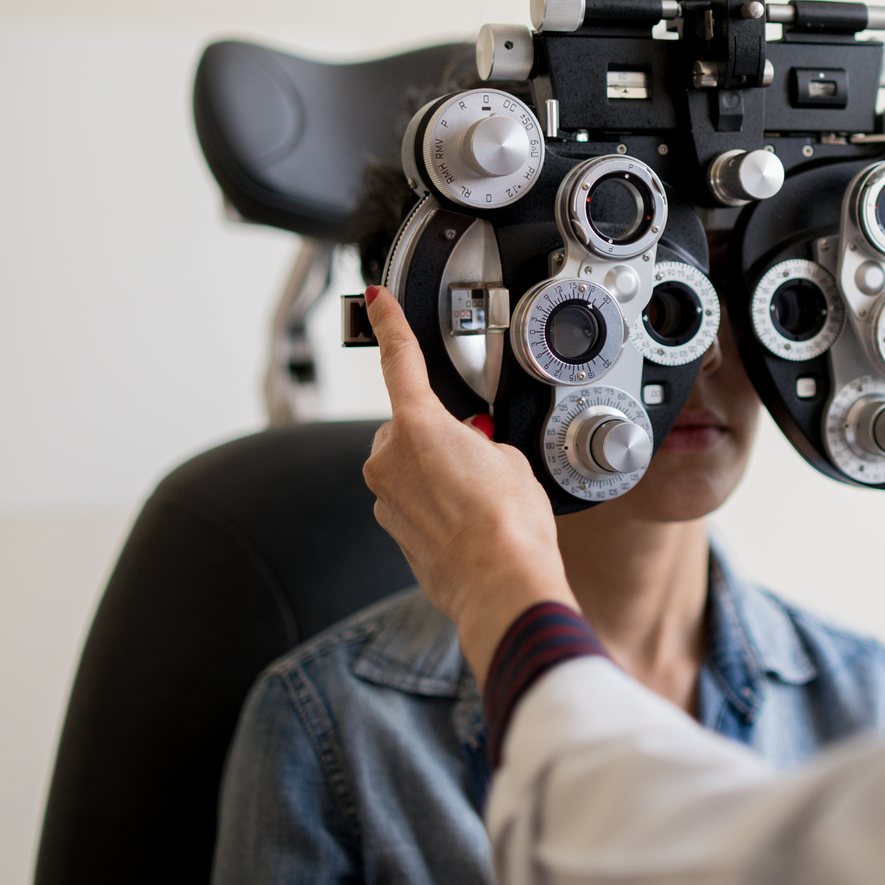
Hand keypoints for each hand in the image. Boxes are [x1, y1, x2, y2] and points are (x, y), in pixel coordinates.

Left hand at [362, 285, 574, 677]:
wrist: (500, 584)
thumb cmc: (510, 524)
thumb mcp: (510, 461)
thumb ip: (479, 443)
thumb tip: (469, 455)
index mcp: (417, 427)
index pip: (398, 361)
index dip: (388, 324)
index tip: (375, 300)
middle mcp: (389, 459)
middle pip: (410, 425)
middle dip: (442, 434)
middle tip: (482, 458)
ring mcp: (387, 498)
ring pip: (410, 465)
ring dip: (440, 470)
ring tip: (483, 498)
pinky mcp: (393, 530)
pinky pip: (413, 500)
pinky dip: (437, 503)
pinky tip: (470, 520)